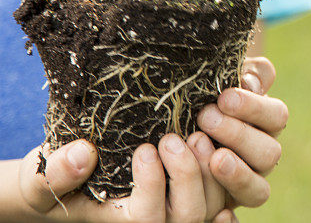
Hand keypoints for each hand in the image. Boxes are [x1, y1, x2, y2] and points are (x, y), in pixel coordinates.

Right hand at [4, 137, 238, 222]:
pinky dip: (231, 175)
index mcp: (122, 221)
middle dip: (186, 174)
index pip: (147, 218)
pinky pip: (226, 193)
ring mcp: (180, 208)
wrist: (73, 176)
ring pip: (213, 203)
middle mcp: (157, 220)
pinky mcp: (197, 189)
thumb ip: (55, 173)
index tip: (145, 149)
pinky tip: (225, 149)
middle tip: (173, 138)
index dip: (152, 186)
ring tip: (198, 134)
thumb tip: (81, 155)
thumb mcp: (42, 178)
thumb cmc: (58, 178)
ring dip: (211, 169)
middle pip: (188, 214)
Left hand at [194, 57, 287, 210]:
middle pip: (270, 152)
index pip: (276, 115)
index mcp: (265, 122)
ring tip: (213, 157)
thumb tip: (250, 82)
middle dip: (239, 134)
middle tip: (205, 118)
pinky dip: (232, 211)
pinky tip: (218, 200)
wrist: (173, 122)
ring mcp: (245, 181)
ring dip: (238, 172)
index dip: (254, 108)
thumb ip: (246, 72)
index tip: (224, 97)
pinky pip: (240, 212)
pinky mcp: (226, 203)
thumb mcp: (222, 75)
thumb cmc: (201, 93)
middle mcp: (261, 154)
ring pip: (259, 189)